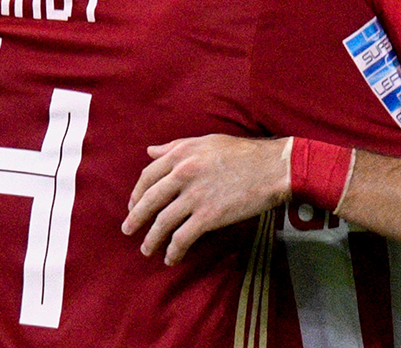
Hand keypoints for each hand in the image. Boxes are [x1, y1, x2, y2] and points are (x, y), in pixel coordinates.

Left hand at [122, 135, 291, 264]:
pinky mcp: (208, 216)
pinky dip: (173, 250)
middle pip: (149, 200)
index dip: (137, 193)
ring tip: (146, 250)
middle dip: (135, 218)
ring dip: (151, 239)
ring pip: (162, 222)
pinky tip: (171, 258)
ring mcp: (195, 196)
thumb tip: (150, 151)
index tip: (133, 205)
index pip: (148, 176)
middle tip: (128, 231)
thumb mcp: (207, 142)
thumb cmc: (243, 153)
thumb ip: (176, 146)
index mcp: (181, 154)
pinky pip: (182, 237)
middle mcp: (183, 173)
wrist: (273, 168)